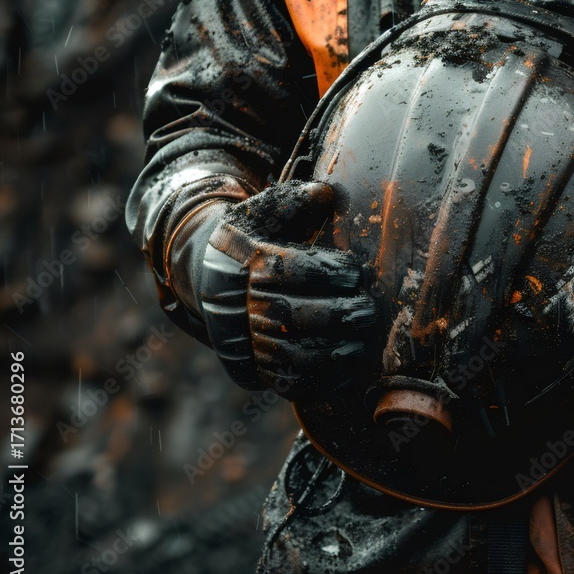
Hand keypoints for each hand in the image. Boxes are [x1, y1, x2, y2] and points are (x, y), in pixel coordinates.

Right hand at [197, 181, 377, 399]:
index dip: (326, 272)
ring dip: (331, 352)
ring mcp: (245, 339)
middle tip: (368, 310)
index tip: (354, 271)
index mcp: (246, 263)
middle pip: (293, 315)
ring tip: (360, 342)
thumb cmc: (249, 238)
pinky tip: (344, 369)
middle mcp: (242, 304)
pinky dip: (316, 381)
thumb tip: (326, 192)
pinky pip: (284, 381)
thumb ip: (293, 201)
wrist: (206, 273)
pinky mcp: (251, 365)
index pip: (289, 270)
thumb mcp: (262, 213)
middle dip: (338, 315)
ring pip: (290, 354)